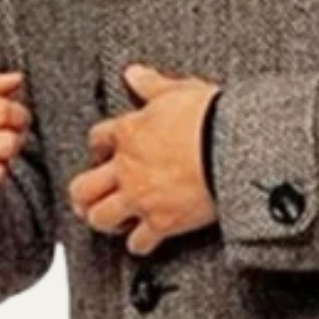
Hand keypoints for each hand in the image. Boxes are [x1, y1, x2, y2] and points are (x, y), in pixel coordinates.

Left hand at [69, 62, 220, 256]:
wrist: (234, 147)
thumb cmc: (210, 117)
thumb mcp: (180, 91)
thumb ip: (152, 85)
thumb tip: (134, 73)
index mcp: (129, 132)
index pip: (97, 140)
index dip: (98, 148)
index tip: (104, 154)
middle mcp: (127, 168)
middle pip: (84, 187)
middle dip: (84, 194)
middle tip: (88, 198)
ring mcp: (141, 197)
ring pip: (101, 217)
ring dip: (104, 220)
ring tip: (112, 221)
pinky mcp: (162, 222)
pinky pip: (138, 243)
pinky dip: (140, 244)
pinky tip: (143, 242)